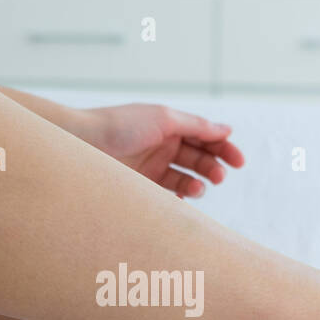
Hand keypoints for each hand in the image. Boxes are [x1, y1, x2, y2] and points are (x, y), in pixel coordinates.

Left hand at [81, 103, 244, 197]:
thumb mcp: (164, 118)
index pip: (205, 137)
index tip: (239, 162)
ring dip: (197, 184)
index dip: (224, 148)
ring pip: (185, 179)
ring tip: (197, 188)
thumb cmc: (119, 126)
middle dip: (213, 167)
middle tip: (219, 177)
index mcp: (169, 126)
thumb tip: (226, 129)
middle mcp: (161, 146)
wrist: (80, 143)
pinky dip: (177, 200)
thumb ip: (196, 126)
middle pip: (198, 159)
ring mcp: (150, 167)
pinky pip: (166, 197)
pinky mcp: (139, 187)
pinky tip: (180, 201)